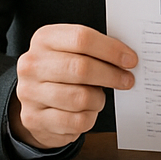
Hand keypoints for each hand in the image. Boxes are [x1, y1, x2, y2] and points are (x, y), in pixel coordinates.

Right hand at [10, 23, 136, 148]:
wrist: (34, 101)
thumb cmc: (62, 73)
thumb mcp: (71, 51)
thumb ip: (94, 50)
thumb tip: (127, 58)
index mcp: (44, 39)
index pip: (82, 38)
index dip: (111, 49)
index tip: (130, 60)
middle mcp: (32, 64)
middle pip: (82, 68)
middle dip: (111, 75)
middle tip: (127, 80)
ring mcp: (30, 93)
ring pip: (81, 97)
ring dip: (98, 99)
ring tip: (98, 97)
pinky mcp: (34, 119)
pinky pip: (76, 121)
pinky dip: (89, 117)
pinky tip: (86, 112)